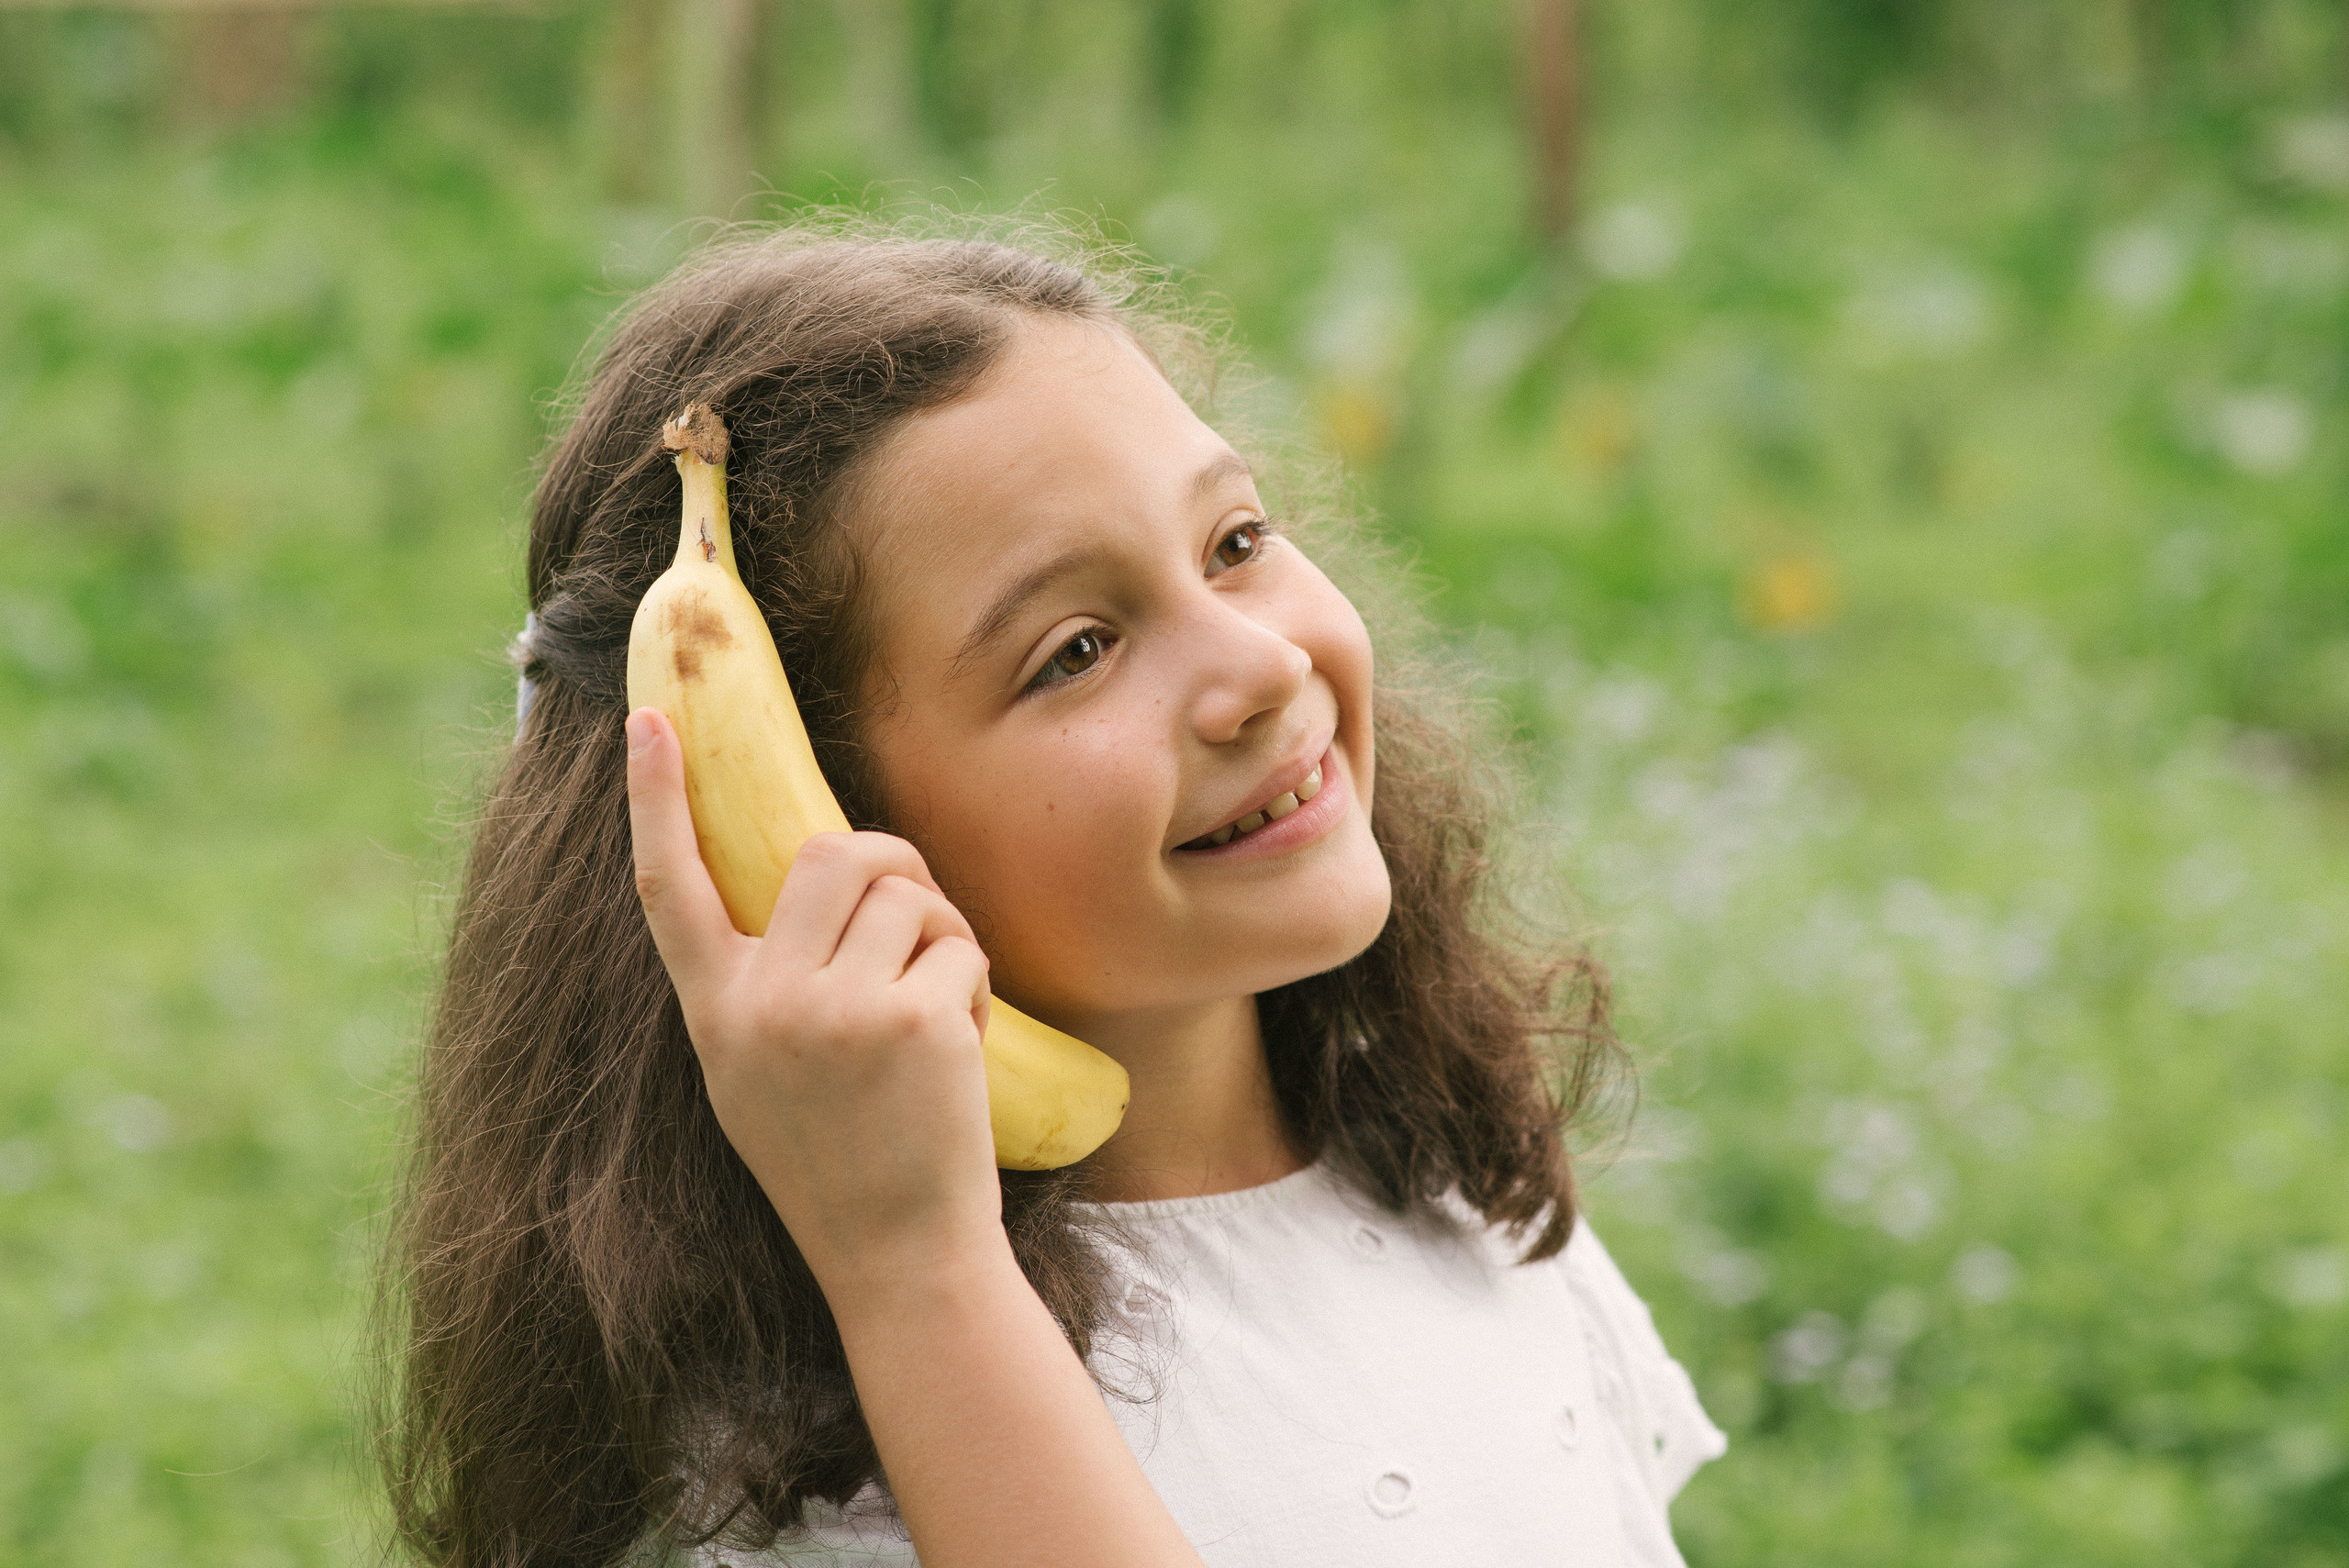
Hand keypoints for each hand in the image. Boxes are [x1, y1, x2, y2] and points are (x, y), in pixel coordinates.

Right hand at [624, 706, 1004, 1291]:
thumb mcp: (759, 1072)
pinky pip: (960, 943)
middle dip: (892, 862)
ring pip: (907, 891)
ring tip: (935, 1010)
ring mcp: (836, 1009)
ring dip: (941, 932)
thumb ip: (763, 981)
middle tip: (917, 914)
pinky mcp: (912, 1018)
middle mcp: (763, 1002)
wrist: (898, 1256)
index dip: (654, 798)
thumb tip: (807, 878)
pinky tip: (959, 1050)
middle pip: (831, 852)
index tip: (647, 719)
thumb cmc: (838, 1159)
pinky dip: (974, 982)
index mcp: (715, 1011)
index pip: (666, 884)